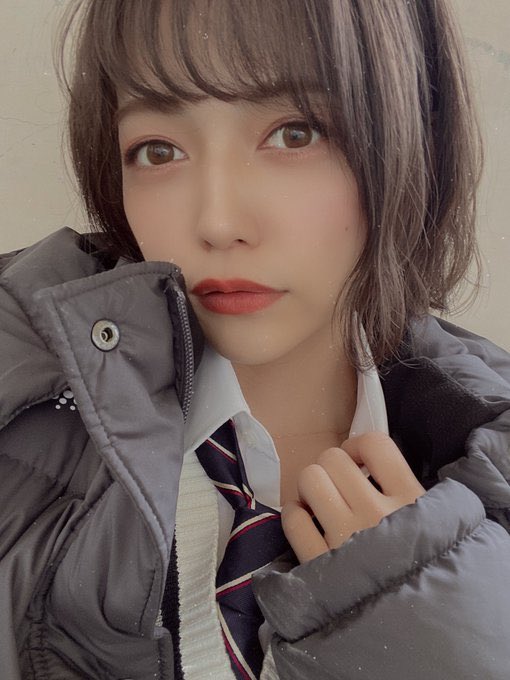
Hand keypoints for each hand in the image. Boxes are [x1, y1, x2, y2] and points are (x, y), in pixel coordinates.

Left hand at [281, 432, 425, 562]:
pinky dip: (295, 515)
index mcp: (410, 499)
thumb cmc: (422, 568)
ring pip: (309, 479)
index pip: (375, 444)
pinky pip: (292, 518)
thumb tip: (365, 462)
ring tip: (321, 503)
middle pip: (333, 459)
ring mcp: (346, 536)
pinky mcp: (319, 562)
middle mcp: (376, 512)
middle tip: (338, 487)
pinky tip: (307, 524)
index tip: (357, 460)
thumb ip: (404, 490)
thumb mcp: (430, 524)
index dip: (358, 446)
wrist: (417, 635)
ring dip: (310, 488)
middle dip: (331, 468)